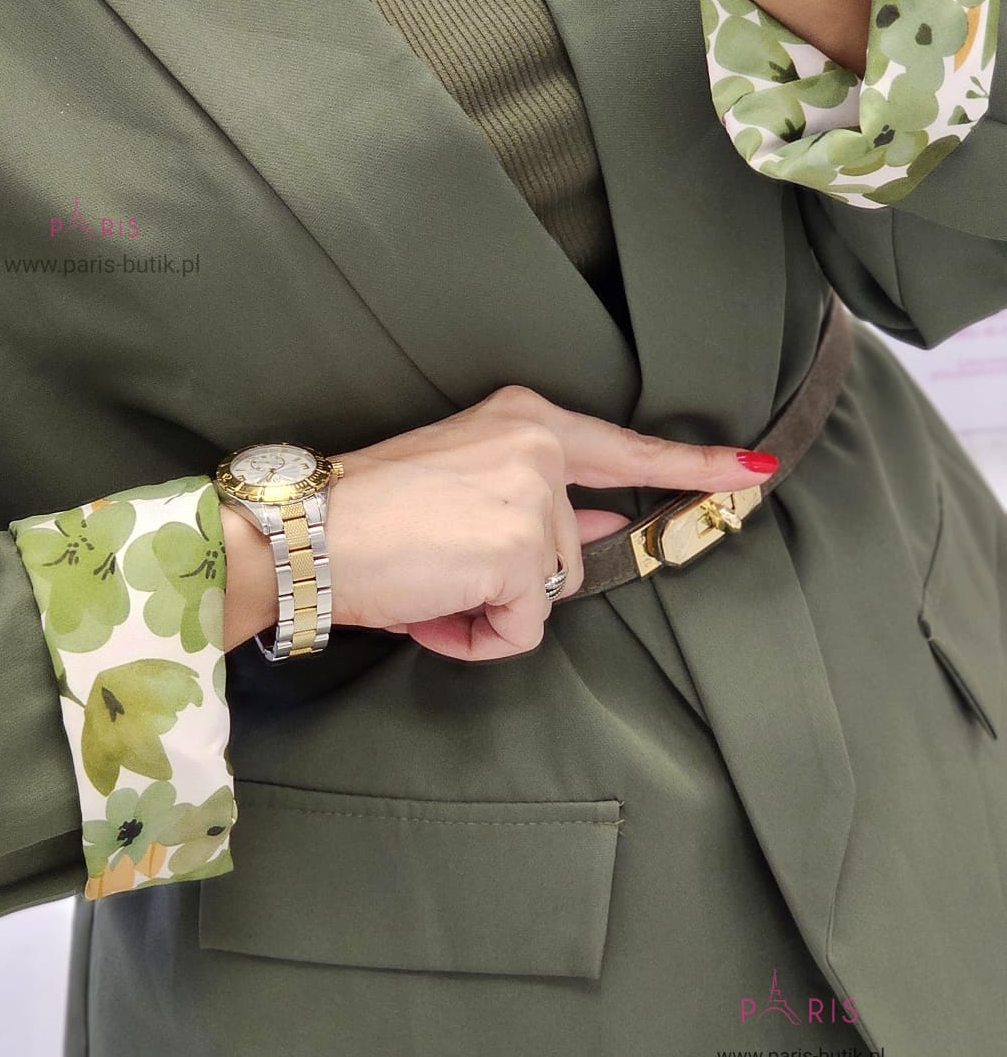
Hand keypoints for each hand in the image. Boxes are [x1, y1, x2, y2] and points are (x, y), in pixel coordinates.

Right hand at [322, 382, 774, 662]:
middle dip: (511, 583)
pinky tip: (429, 608)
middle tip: (436, 570)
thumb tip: (600, 527)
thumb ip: (539, 502)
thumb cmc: (363, 516)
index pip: (626, 449)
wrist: (302, 534)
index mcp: (523, 418)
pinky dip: (474, 638)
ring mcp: (535, 498)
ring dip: (486, 612)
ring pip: (544, 596)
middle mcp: (539, 446)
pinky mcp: (523, 553)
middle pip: (569, 552)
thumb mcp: (461, 486)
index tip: (754, 472)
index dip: (694, 468)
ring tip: (423, 586)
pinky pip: (521, 630)